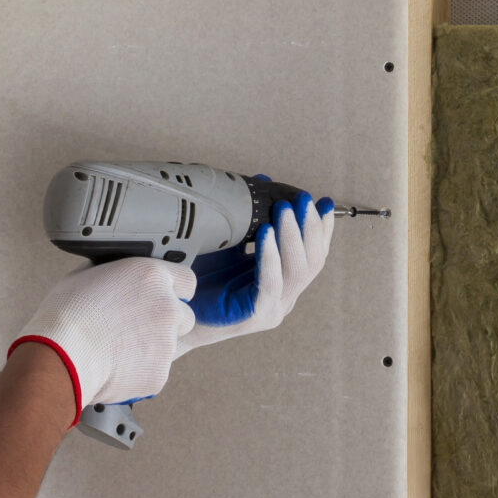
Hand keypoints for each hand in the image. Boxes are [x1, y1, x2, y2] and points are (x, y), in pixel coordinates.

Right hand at [9, 256, 196, 425]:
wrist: (59, 358)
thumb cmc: (65, 315)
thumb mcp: (88, 274)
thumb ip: (116, 273)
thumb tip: (117, 274)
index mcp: (152, 276)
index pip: (187, 281)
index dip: (175, 291)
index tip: (164, 299)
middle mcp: (167, 307)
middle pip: (185, 316)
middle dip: (167, 322)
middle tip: (137, 328)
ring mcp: (167, 342)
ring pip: (170, 345)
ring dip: (153, 347)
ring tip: (118, 349)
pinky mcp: (160, 373)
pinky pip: (156, 370)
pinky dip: (141, 370)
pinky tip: (116, 367)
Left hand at [182, 190, 334, 349]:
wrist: (173, 312)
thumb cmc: (199, 278)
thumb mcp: (228, 243)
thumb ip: (248, 219)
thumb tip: (261, 182)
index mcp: (283, 281)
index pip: (314, 254)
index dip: (322, 228)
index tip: (324, 203)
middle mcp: (284, 296)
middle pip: (313, 261)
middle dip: (310, 226)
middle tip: (302, 199)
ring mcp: (273, 308)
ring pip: (297, 271)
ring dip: (292, 235)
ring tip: (284, 209)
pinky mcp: (256, 315)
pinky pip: (271, 283)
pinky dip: (270, 255)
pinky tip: (266, 233)